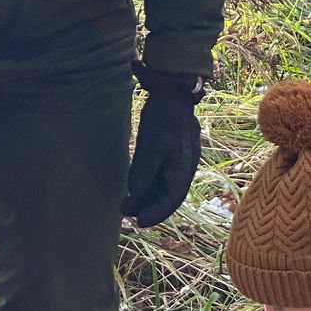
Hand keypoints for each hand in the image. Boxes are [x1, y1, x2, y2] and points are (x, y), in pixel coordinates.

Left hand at [120, 70, 202, 227]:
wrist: (172, 89)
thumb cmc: (163, 117)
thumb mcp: (151, 145)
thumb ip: (143, 172)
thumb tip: (135, 196)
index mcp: (184, 165)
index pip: (172, 196)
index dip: (157, 211)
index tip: (140, 221)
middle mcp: (183, 163)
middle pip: (168, 193)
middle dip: (149, 205)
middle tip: (128, 214)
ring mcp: (177, 155)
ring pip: (163, 183)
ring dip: (146, 195)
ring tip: (126, 204)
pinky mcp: (168, 148)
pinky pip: (160, 172)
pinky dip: (148, 182)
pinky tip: (133, 187)